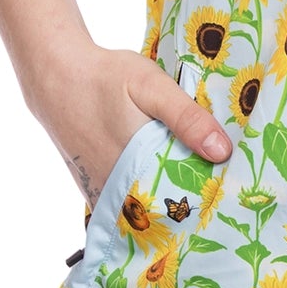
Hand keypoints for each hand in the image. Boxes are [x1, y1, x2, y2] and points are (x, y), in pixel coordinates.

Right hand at [26, 44, 229, 205]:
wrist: (56, 77)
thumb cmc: (106, 78)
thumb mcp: (152, 87)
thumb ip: (187, 118)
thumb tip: (222, 152)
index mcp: (137, 168)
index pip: (181, 201)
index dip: (207, 198)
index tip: (229, 194)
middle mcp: (117, 189)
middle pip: (163, 210)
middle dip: (189, 203)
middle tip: (219, 194)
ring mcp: (101, 192)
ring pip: (142, 209)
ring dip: (165, 202)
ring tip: (195, 188)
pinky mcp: (92, 187)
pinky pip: (124, 204)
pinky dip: (142, 198)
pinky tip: (161, 181)